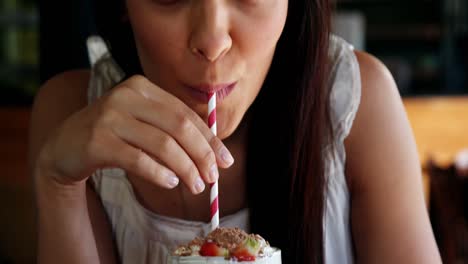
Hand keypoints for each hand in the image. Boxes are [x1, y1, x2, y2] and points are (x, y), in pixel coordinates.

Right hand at [35, 75, 233, 193]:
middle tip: (213, 178)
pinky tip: (172, 183)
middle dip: (202, 155)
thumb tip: (215, 155)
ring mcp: (110, 116)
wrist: (64, 147)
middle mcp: (126, 95)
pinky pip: (139, 159)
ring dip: (186, 168)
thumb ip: (173, 131)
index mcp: (141, 87)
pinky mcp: (98, 140)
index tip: (226, 161)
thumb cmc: (113, 136)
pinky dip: (160, 172)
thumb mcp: (142, 125)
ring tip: (197, 186)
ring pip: (162, 144)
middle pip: (179, 127)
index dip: (210, 139)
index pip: (186, 114)